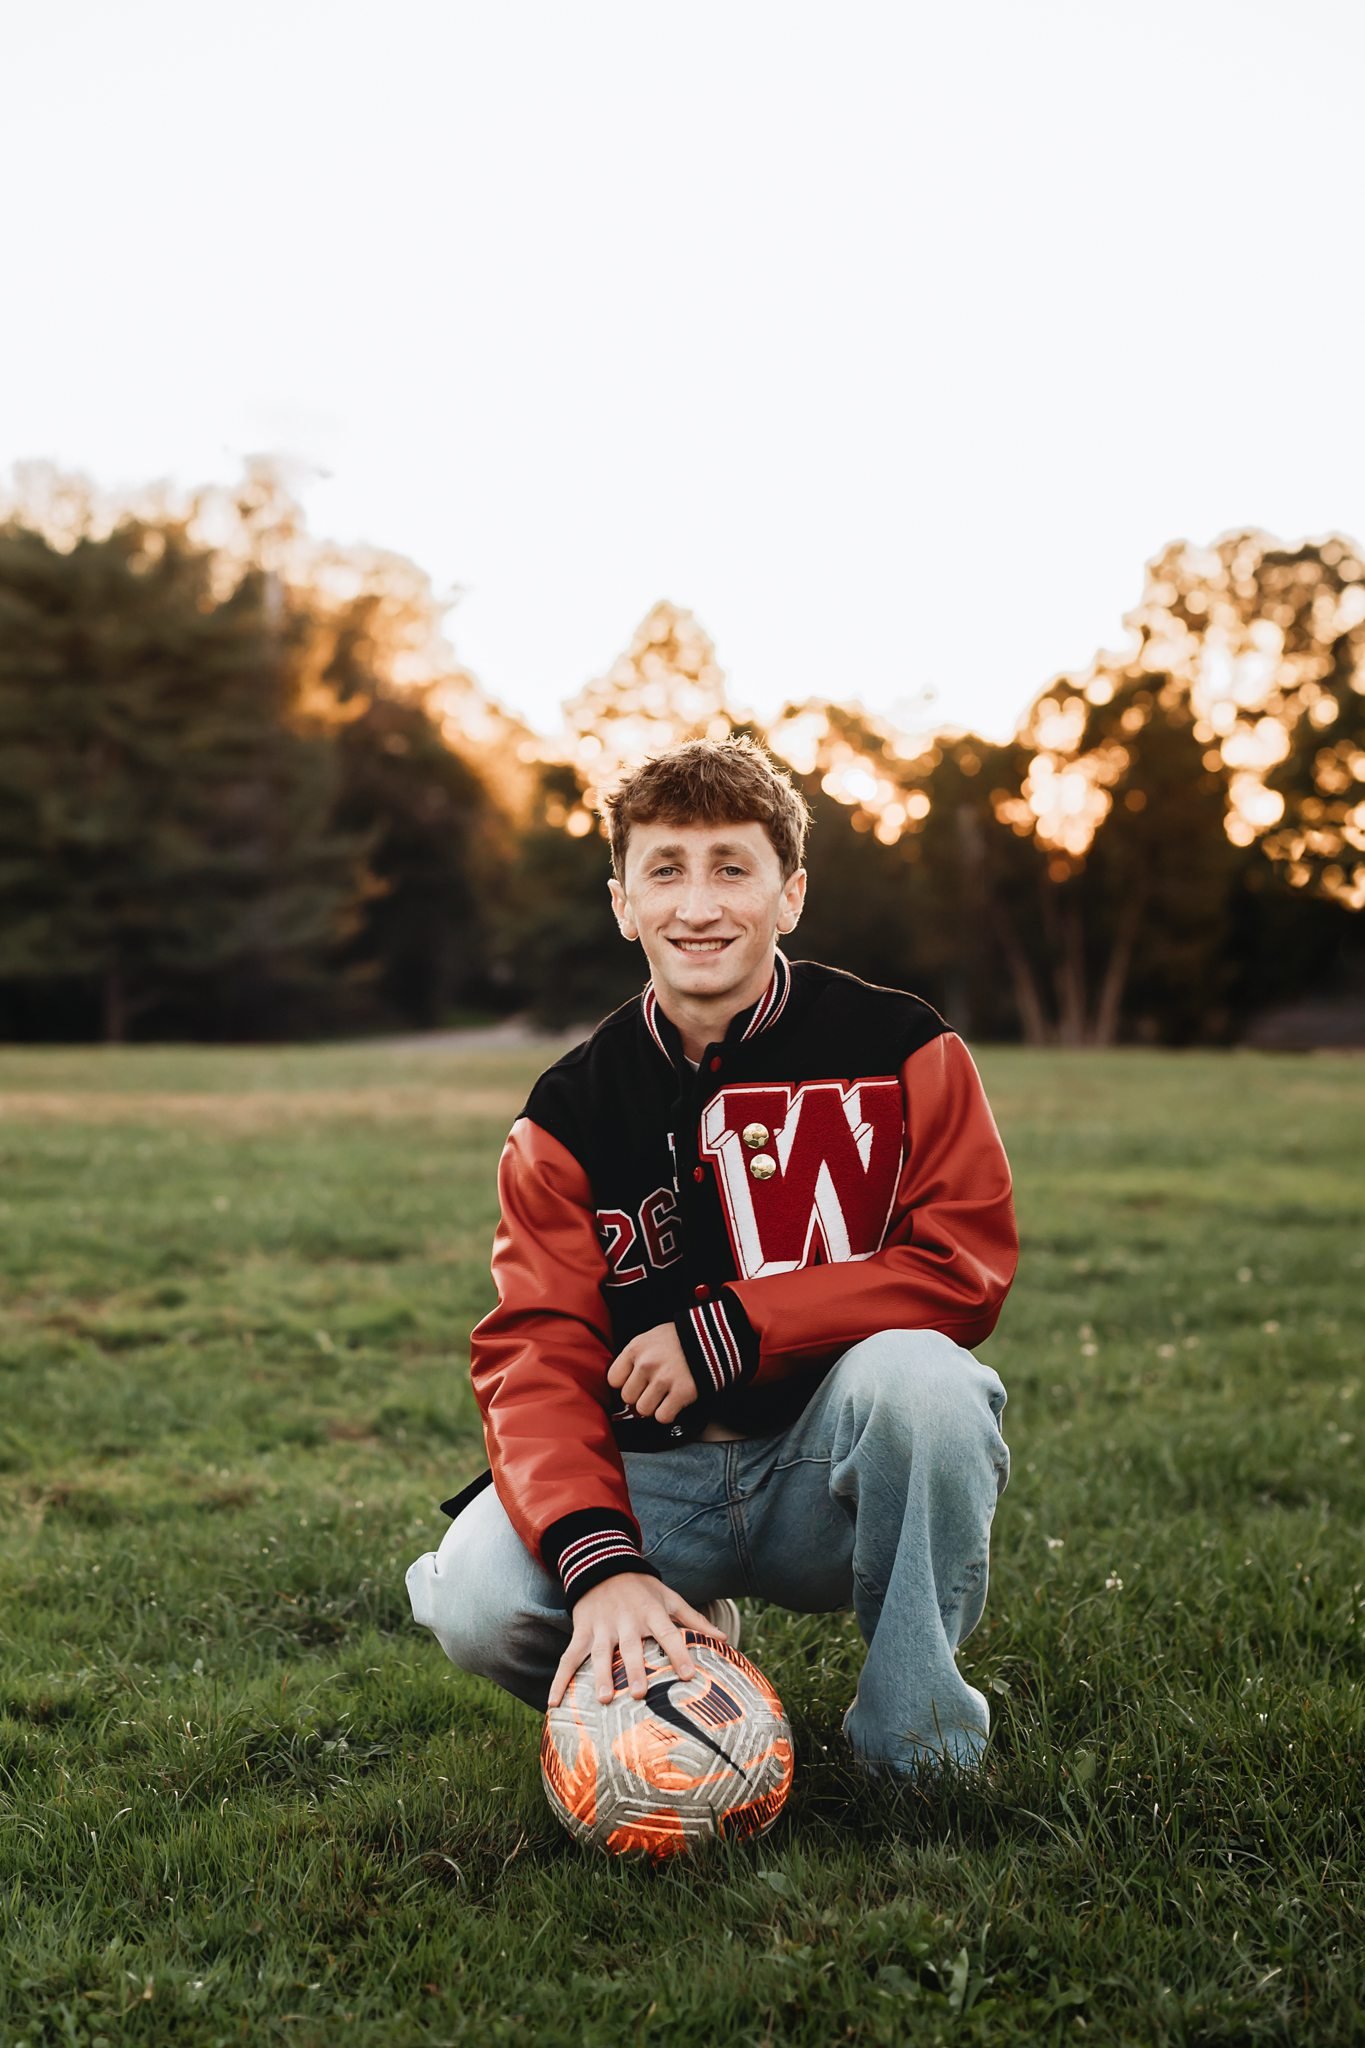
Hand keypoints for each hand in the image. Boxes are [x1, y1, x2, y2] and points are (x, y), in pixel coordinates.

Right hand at [547, 1573, 722, 1708]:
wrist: (603, 1564)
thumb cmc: (643, 1588)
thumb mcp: (669, 1598)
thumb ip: (695, 1620)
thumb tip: (725, 1640)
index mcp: (651, 1612)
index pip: (668, 1633)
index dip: (679, 1653)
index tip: (689, 1675)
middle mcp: (626, 1620)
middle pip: (631, 1647)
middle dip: (634, 1669)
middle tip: (638, 1694)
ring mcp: (601, 1627)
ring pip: (600, 1653)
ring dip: (600, 1675)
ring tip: (603, 1698)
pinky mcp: (582, 1631)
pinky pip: (569, 1657)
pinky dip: (560, 1680)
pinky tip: (554, 1703)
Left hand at [607, 1323, 696, 1424]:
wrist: (712, 1338)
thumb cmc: (678, 1339)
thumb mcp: (650, 1338)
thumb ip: (634, 1358)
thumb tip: (622, 1385)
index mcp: (636, 1348)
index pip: (613, 1379)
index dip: (625, 1383)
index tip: (635, 1383)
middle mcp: (647, 1364)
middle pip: (628, 1397)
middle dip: (640, 1396)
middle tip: (653, 1389)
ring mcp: (664, 1379)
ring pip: (643, 1410)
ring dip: (654, 1406)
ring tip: (664, 1395)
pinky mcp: (682, 1392)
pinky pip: (663, 1416)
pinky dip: (668, 1413)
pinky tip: (674, 1401)